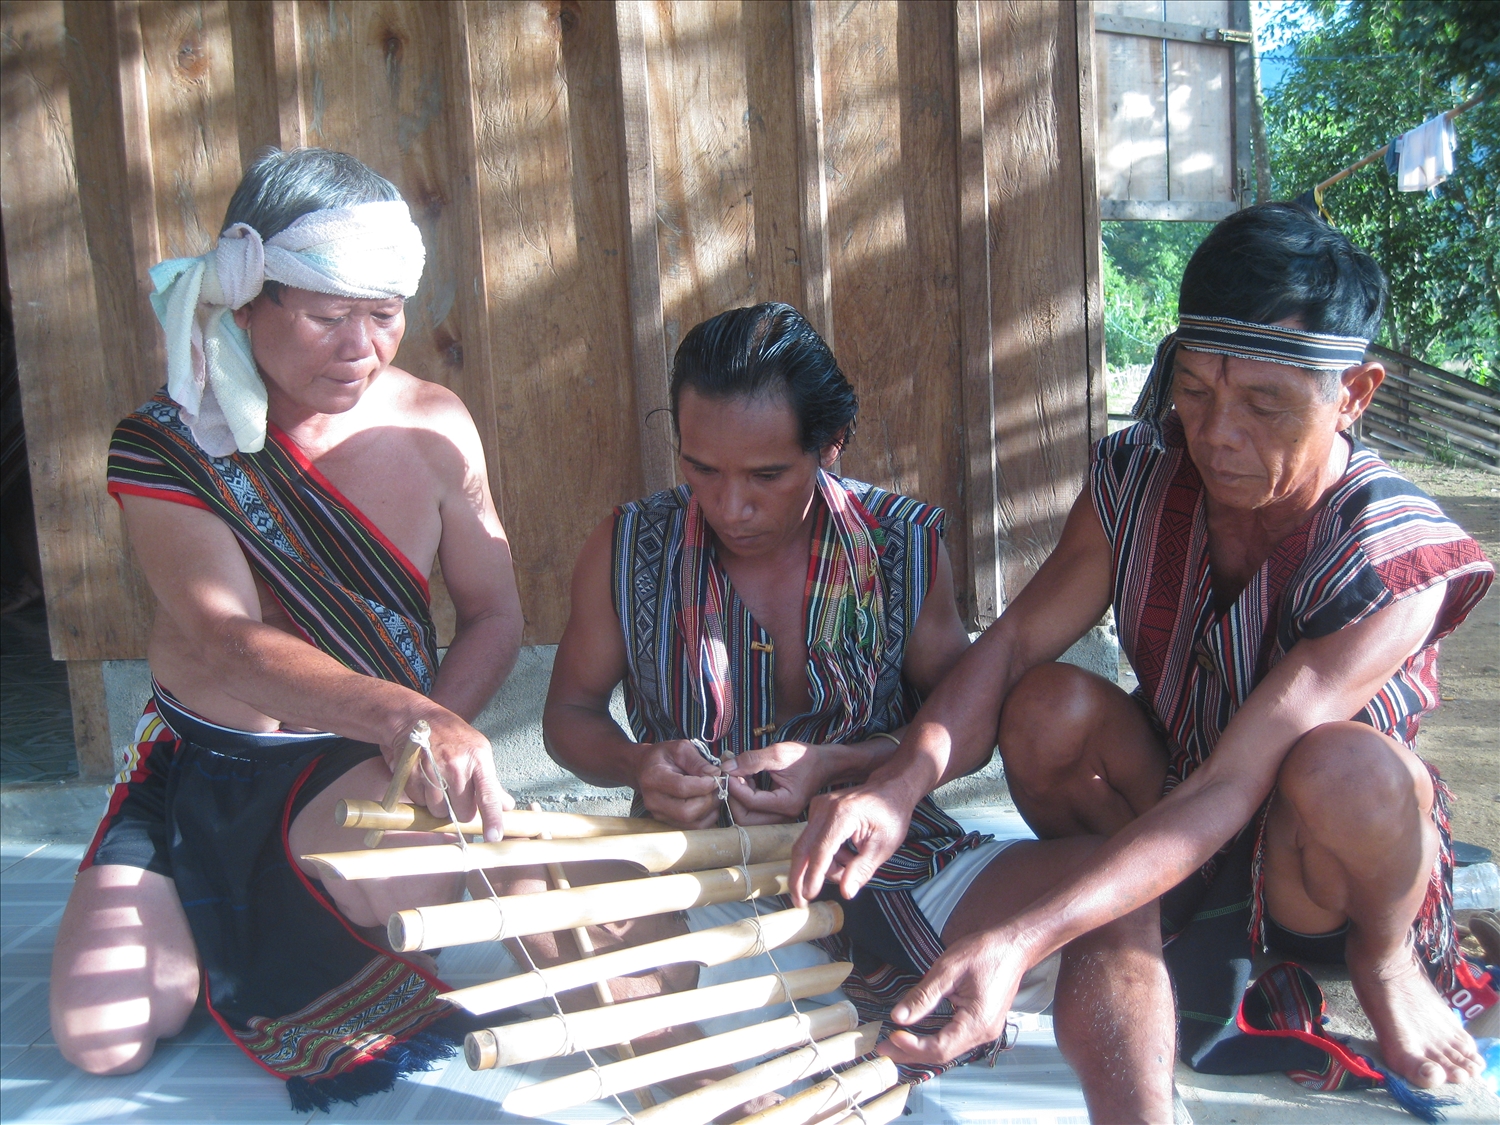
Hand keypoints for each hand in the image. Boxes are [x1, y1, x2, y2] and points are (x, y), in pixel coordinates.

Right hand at [395, 707, 513, 842]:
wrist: (414, 718)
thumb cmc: (451, 736)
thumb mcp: (477, 751)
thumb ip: (491, 782)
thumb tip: (506, 806)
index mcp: (478, 759)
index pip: (488, 795)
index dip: (492, 818)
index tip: (494, 836)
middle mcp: (456, 766)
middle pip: (464, 813)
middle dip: (461, 810)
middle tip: (456, 792)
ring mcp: (432, 772)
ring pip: (440, 813)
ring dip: (440, 806)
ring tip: (438, 783)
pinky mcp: (412, 777)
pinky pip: (421, 805)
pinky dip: (423, 798)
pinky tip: (424, 779)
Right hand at [637, 741, 722, 828]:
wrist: (644, 768)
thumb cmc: (664, 756)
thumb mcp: (681, 749)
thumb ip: (698, 761)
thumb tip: (715, 775)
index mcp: (654, 778)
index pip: (682, 788)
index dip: (705, 785)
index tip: (717, 776)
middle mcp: (653, 801)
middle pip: (687, 811)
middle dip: (709, 800)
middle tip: (719, 787)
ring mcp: (658, 815)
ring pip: (692, 823)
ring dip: (710, 810)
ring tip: (715, 793)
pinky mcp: (666, 822)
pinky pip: (693, 827)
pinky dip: (707, 817)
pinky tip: (710, 803)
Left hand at [725, 742, 826, 824]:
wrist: (825, 764)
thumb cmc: (805, 757)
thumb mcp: (778, 753)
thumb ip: (752, 760)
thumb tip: (726, 767)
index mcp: (787, 804)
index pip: (751, 802)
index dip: (735, 785)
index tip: (728, 768)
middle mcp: (784, 817)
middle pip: (745, 818)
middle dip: (733, 796)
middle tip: (732, 774)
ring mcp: (780, 817)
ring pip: (747, 818)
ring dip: (738, 797)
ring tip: (740, 774)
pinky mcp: (777, 813)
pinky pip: (753, 812)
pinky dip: (744, 796)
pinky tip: (747, 778)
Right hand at [787, 781, 915, 904]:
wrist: (891, 788)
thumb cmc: (891, 816)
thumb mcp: (883, 847)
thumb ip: (862, 870)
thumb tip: (846, 893)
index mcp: (842, 816)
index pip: (820, 851)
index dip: (813, 876)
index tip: (809, 897)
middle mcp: (825, 808)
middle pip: (803, 848)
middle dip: (800, 877)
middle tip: (801, 901)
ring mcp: (819, 807)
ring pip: (809, 846)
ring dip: (824, 866)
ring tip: (849, 870)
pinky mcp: (818, 809)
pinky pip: (814, 839)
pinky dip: (826, 855)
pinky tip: (846, 857)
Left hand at [878, 928, 1028, 1066]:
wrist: (1014, 945)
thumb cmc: (984, 952)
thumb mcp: (948, 969)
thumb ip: (923, 995)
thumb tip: (898, 1017)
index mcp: (977, 1022)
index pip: (939, 1048)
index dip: (912, 1046)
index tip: (890, 1035)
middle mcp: (984, 1033)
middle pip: (942, 1054)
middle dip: (911, 1053)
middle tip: (882, 1048)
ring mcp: (985, 1030)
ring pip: (948, 1050)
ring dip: (920, 1049)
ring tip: (894, 1045)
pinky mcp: (982, 1024)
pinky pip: (954, 1040)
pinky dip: (933, 1041)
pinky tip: (916, 1037)